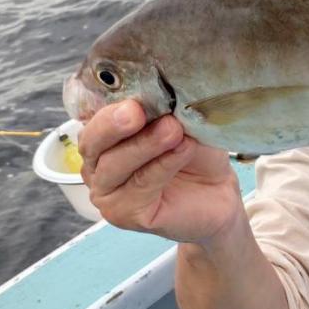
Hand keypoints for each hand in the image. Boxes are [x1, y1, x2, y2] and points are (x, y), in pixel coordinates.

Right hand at [77, 99, 245, 246]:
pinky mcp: (124, 214)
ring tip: (173, 130)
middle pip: (93, 142)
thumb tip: (158, 96)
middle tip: (136, 111)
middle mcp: (97, 164)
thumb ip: (163, 110)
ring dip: (145, 144)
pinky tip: (183, 149)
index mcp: (102, 135)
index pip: (90, 115)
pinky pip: (140, 184)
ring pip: (114, 164)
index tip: (129, 94)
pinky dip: (162, 165)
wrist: (219, 192)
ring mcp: (107, 192)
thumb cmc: (194, 154)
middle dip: (113, 124)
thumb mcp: (181, 121)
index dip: (107, 104)